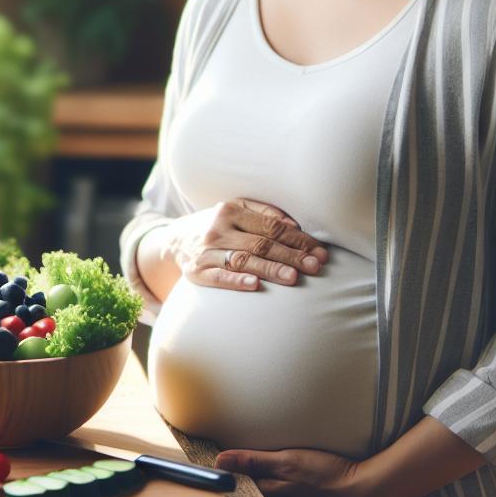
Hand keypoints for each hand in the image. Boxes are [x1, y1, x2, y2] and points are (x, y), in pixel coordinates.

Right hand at [163, 199, 328, 291]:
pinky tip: (254, 285)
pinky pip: (218, 277)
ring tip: (293, 277)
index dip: (298, 240)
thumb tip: (295, 225)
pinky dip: (236, 281)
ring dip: (270, 269)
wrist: (175, 240)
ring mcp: (206, 251)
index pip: (272, 227)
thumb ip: (264, 214)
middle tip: (315, 266)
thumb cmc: (217, 227)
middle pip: (261, 244)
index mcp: (230, 210)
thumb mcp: (235, 211)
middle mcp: (218, 229)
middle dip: (291, 256)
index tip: (319, 252)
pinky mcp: (196, 272)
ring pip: (244, 260)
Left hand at [215, 446, 381, 496]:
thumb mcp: (288, 460)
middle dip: (231, 489)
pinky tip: (268, 494)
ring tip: (237, 483)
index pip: (233, 490)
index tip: (206, 467)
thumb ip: (253, 461)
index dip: (220, 479)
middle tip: (218, 474)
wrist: (361, 494)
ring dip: (249, 496)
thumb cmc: (325, 473)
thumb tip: (219, 461)